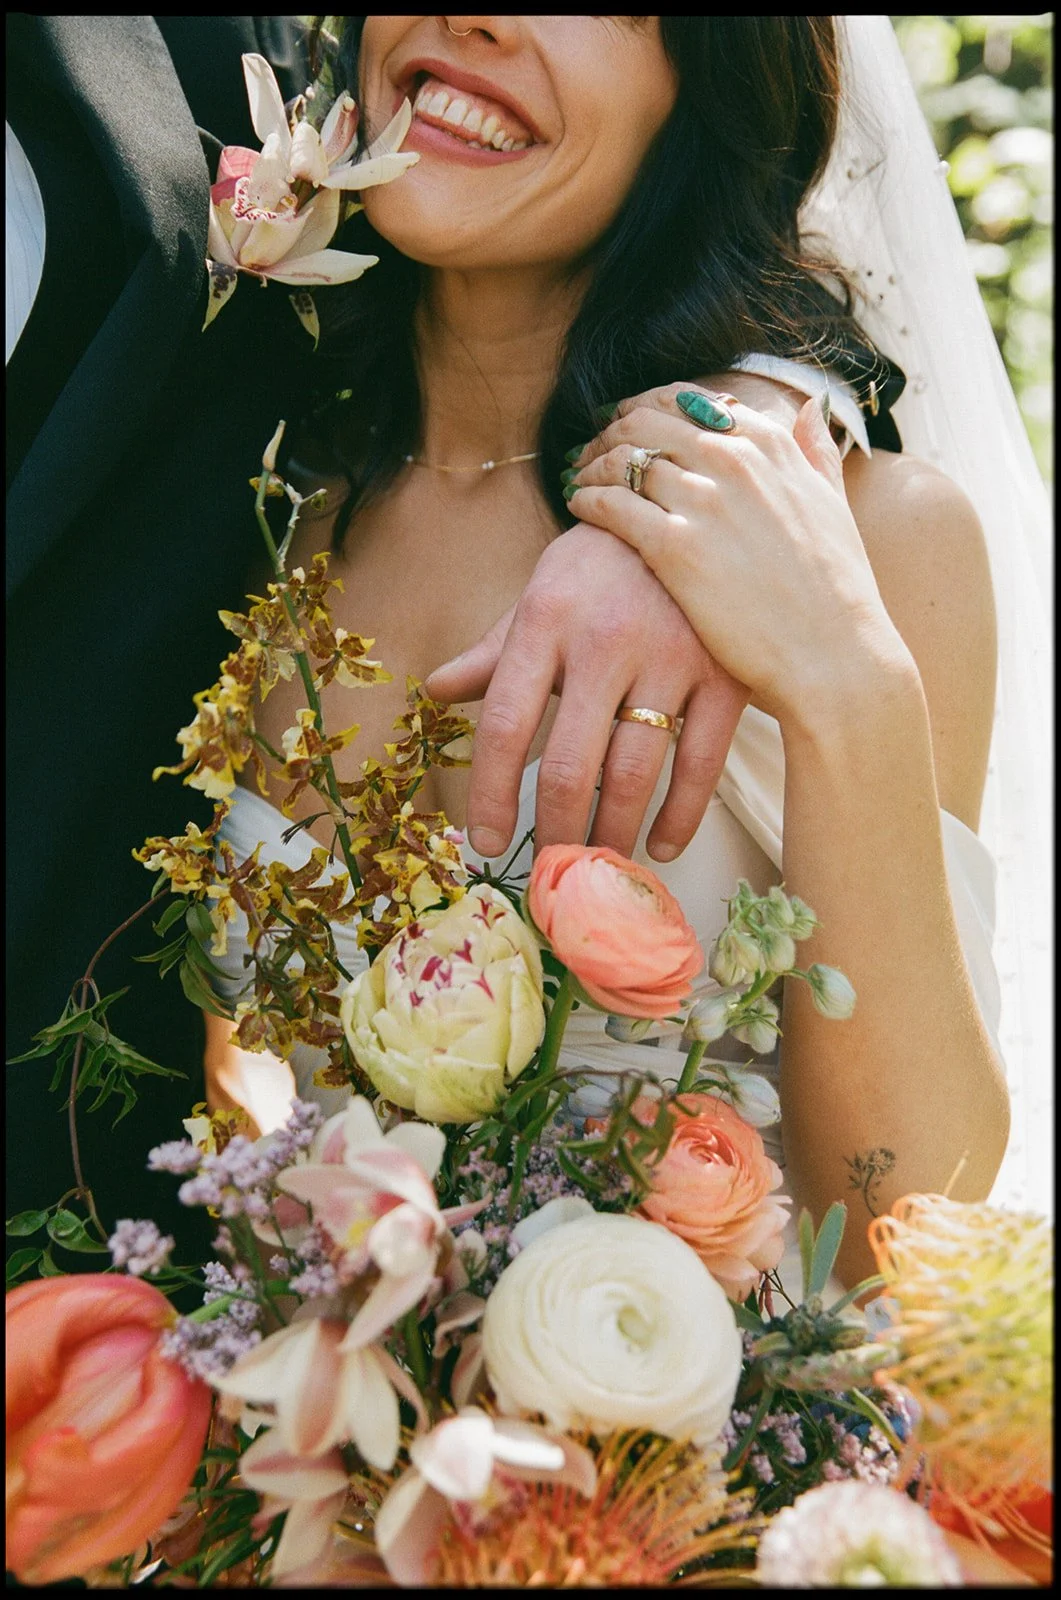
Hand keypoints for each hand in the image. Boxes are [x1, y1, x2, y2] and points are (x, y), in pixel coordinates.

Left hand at [425, 521, 748, 861]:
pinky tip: (660, 844)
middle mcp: (604, 641)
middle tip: (550, 869)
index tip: (485, 843)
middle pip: (569, 764)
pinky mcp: (725, 673)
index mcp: (546, 620)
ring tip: (599, 865)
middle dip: (555, 832)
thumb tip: (436, 691)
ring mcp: (670, 657)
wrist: (698, 506)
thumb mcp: (542, 592)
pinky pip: (700, 764)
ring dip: (612, 833)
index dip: (491, 794)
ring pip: (633, 773)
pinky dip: (679, 817)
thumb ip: (494, 651)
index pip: (504, 724)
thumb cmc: (606, 562)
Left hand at [565, 386, 895, 721]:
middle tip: (590, 449)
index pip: (690, 401)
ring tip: (578, 476)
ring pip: (623, 458)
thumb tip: (808, 408)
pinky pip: (611, 504)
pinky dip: (586, 498)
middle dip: (612, 430)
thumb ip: (815, 452)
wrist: (831, 653)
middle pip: (647, 423)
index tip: (628, 421)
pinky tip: (577, 506)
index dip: (651, 407)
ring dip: (592, 462)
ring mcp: (704, 501)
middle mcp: (735, 460)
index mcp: (770, 445)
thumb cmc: (835, 590)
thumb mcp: (833, 503)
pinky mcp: (675, 547)